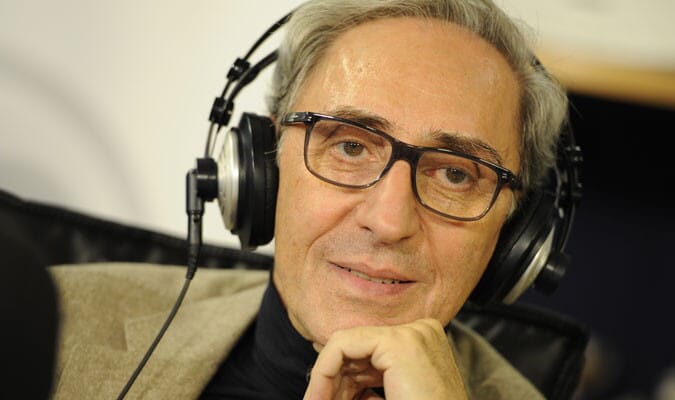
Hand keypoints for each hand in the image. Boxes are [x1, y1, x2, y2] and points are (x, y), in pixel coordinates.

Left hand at [303, 319, 467, 399]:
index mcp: (424, 343)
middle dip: (334, 380)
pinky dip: (323, 373)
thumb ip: (366, 383)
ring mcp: (412, 333)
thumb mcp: (393, 395)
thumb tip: (327, 371)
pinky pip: (341, 345)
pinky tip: (317, 398)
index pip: (370, 351)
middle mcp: (422, 331)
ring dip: (326, 381)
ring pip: (346, 345)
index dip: (342, 376)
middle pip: (359, 349)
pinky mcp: (398, 343)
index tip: (322, 399)